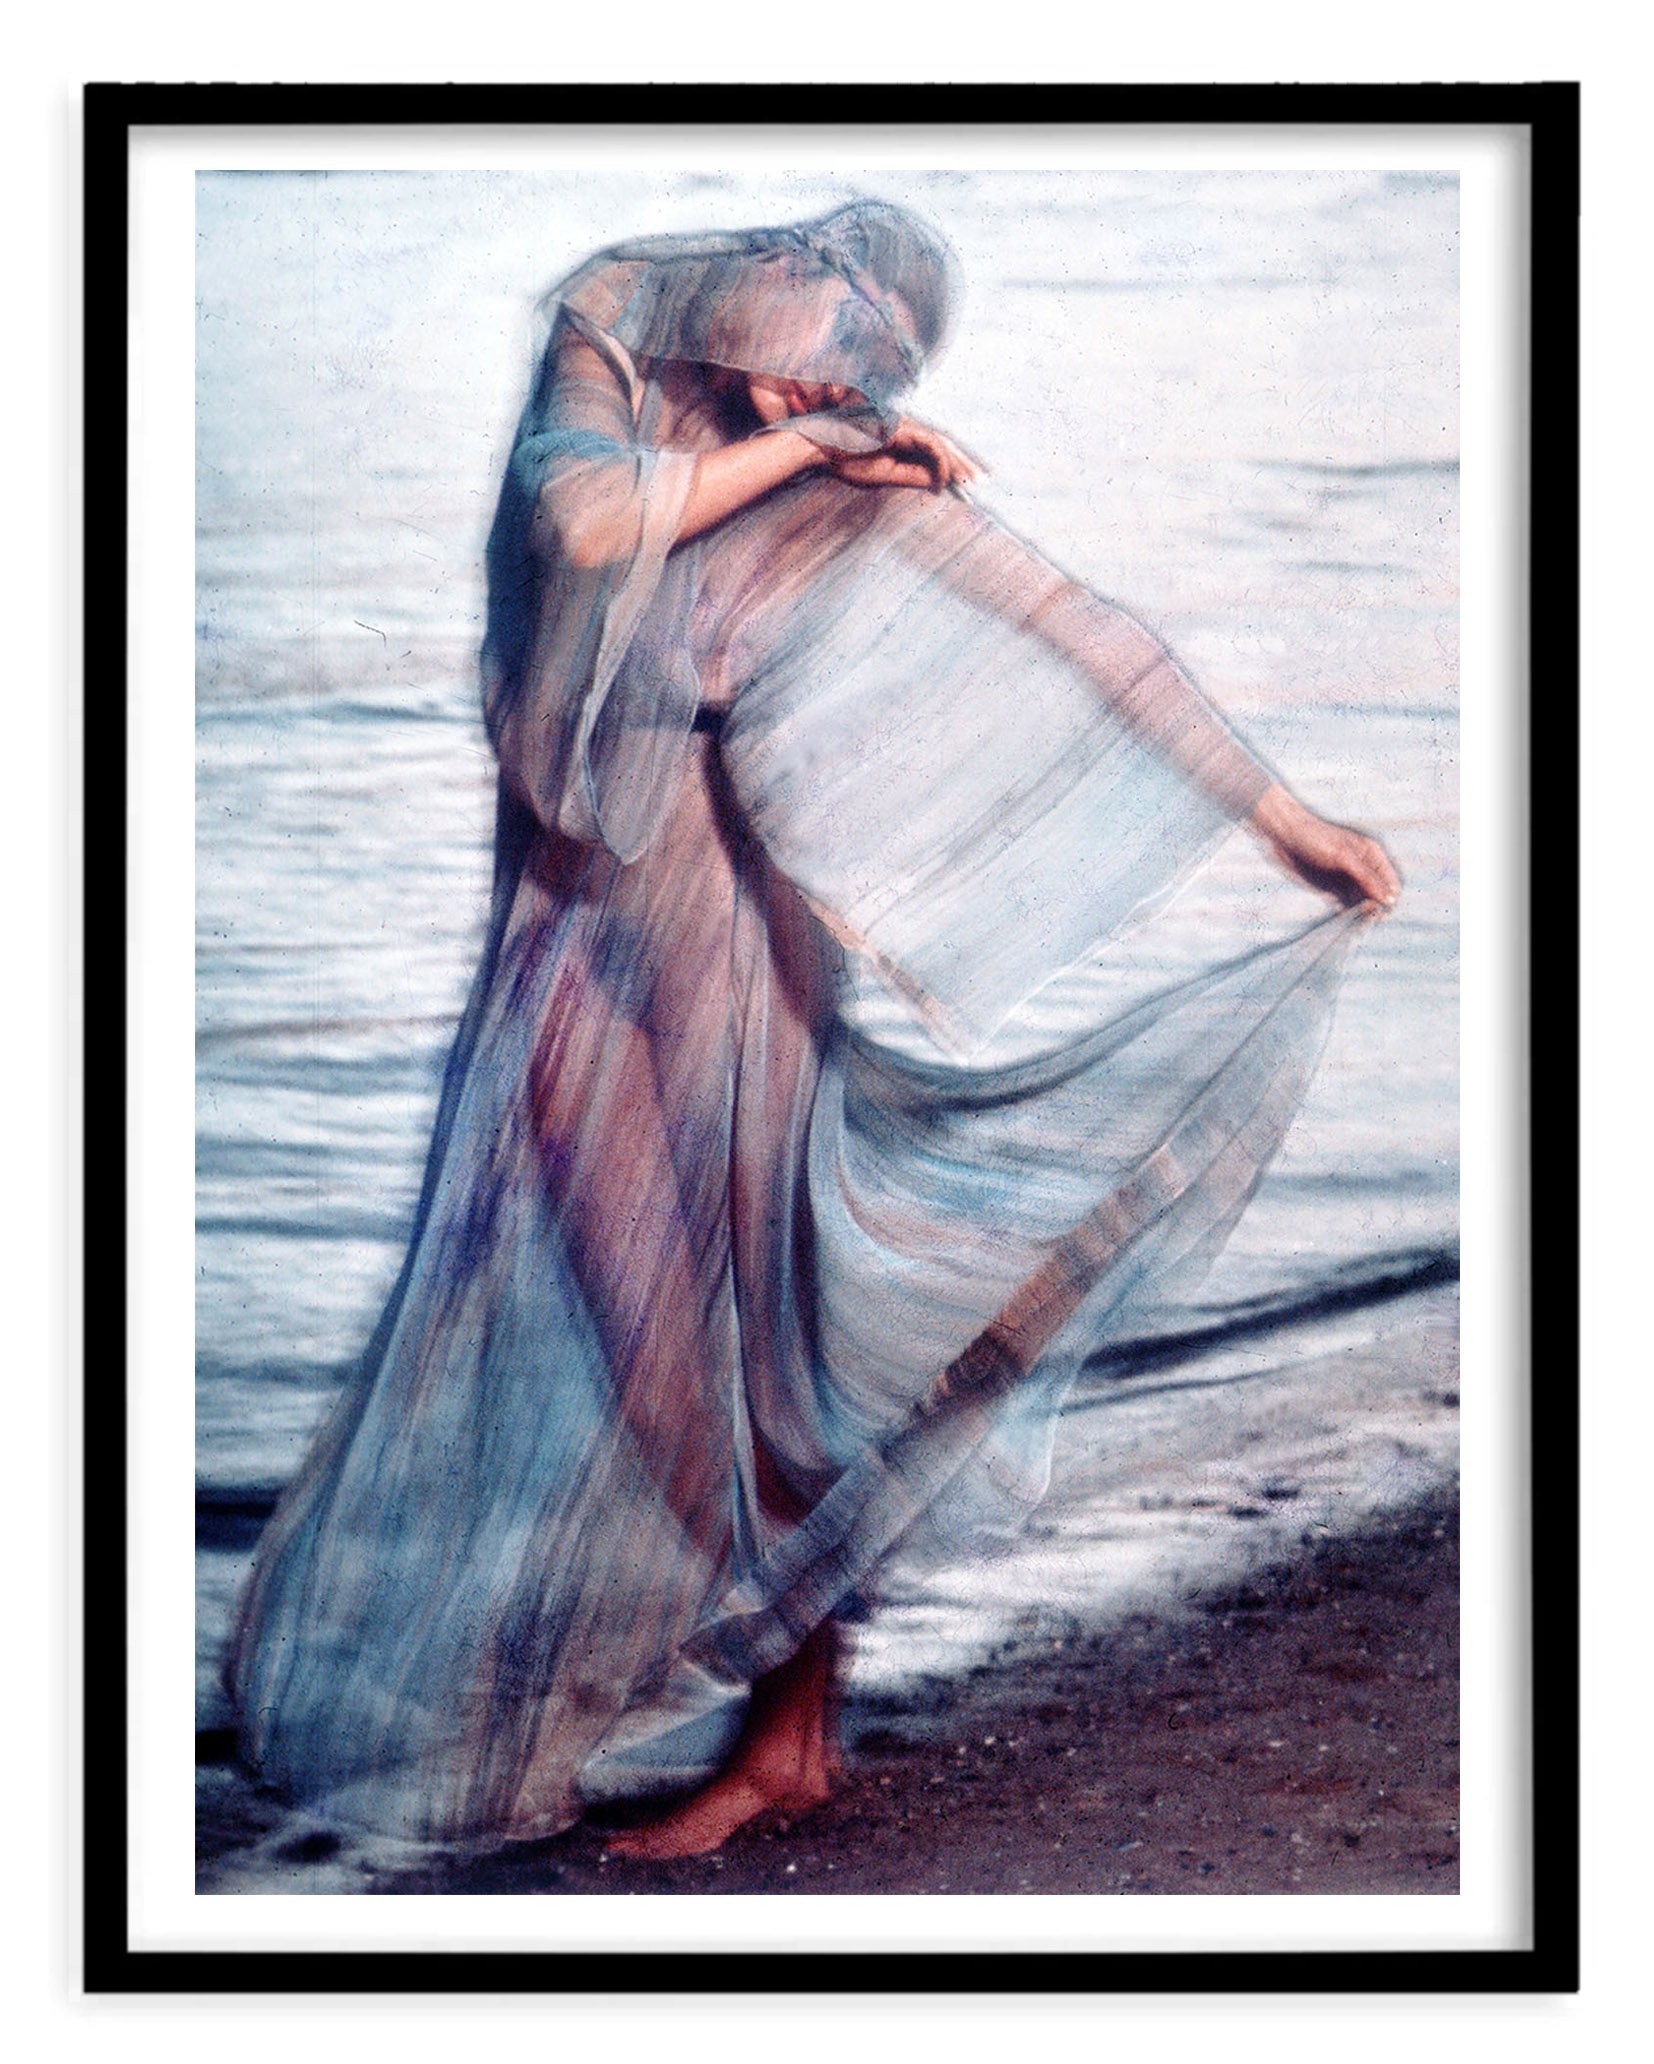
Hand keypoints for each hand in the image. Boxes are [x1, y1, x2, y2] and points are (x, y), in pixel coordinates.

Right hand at [829, 417, 982, 493]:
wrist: (822, 446)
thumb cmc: (847, 458)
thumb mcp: (885, 475)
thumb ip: (912, 476)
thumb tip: (938, 483)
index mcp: (904, 437)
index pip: (935, 450)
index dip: (952, 466)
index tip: (965, 485)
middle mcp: (908, 427)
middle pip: (944, 444)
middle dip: (963, 464)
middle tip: (980, 482)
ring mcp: (905, 424)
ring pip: (941, 443)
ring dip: (957, 464)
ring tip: (968, 483)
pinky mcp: (901, 426)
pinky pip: (929, 444)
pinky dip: (939, 462)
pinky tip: (945, 479)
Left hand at [1249, 785, 1401, 909]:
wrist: (1283, 836)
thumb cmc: (1315, 838)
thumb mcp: (1344, 857)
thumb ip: (1367, 878)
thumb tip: (1390, 900)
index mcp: (1372, 856)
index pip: (1391, 884)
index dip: (1388, 900)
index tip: (1379, 912)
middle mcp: (1363, 869)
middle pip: (1378, 897)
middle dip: (1373, 908)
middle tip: (1363, 917)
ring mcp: (1347, 880)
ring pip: (1362, 904)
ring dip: (1360, 913)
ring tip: (1351, 918)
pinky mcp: (1331, 890)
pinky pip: (1345, 906)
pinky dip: (1345, 913)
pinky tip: (1340, 917)